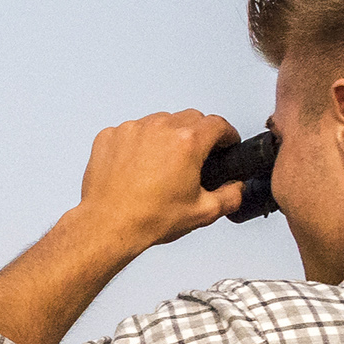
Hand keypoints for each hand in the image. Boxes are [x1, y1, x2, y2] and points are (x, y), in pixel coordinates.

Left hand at [71, 110, 249, 258]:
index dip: (227, 134)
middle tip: (195, 158)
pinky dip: (139, 143)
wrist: (107, 225)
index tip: (226, 142)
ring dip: (167, 137)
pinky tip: (138, 166)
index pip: (218, 123)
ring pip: (159, 122)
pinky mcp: (109, 136)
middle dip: (199, 134)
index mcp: (187, 142)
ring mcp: (131, 130)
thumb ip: (231, 196)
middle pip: (190, 118)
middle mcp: (159, 128)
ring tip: (163, 164)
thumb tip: (236, 188)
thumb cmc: (148, 218)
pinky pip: (132, 131)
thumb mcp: (203, 212)